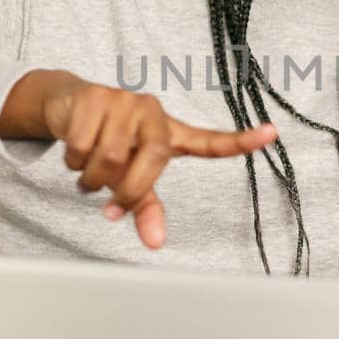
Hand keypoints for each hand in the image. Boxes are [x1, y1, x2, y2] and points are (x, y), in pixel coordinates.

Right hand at [0, 70, 275, 249]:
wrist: (66, 105)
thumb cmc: (107, 141)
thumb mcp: (128, 176)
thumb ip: (145, 207)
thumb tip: (156, 243)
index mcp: (168, 133)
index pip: (209, 142)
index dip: (240, 141)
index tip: (272, 133)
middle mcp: (152, 112)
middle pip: (150, 162)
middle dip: (125, 191)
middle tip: (108, 204)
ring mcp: (124, 100)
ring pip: (108, 157)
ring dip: (89, 177)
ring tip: (86, 169)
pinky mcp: (94, 95)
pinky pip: (81, 144)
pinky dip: (72, 159)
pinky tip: (74, 148)